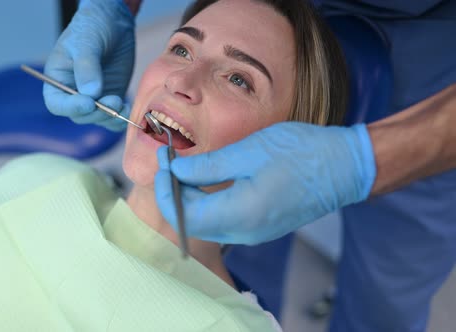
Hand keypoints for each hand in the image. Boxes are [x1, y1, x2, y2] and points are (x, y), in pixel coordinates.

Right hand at [43, 0, 134, 130]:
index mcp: (57, 80)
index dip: (71, 108)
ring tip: (122, 104)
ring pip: (98, 118)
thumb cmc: (92, 28)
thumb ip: (87, 67)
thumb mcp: (86, 43)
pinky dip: (122, 119)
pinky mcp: (110, 99)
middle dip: (97, 112)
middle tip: (113, 101)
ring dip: (111, 116)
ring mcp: (93, 98)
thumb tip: (91, 93)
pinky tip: (129, 110)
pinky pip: (114, 117)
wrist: (113, 23)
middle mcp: (73, 93)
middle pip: (80, 115)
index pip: (57, 104)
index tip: (89, 103)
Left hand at [155, 122, 376, 244]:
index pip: (183, 215)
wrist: (346, 167)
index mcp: (241, 214)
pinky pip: (223, 219)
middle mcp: (245, 232)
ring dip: (189, 197)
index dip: (164, 191)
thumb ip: (207, 166)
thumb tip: (174, 171)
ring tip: (185, 166)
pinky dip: (207, 201)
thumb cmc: (303, 153)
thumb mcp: (248, 152)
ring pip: (206, 222)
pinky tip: (206, 178)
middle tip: (170, 160)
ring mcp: (254, 233)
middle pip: (192, 221)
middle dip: (173, 193)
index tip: (162, 163)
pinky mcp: (260, 227)